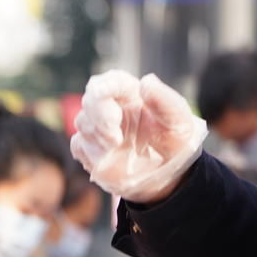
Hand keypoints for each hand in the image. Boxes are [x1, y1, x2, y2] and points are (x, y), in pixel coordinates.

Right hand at [70, 70, 207, 203]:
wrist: (169, 174)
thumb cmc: (175, 141)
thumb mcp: (178, 119)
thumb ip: (164, 99)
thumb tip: (145, 81)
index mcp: (131, 95)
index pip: (111, 81)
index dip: (104, 85)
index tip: (102, 93)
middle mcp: (112, 109)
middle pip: (91, 99)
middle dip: (99, 113)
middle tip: (114, 131)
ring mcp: (100, 130)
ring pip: (82, 121)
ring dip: (97, 133)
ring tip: (116, 145)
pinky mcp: (92, 151)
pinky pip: (78, 145)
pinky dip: (89, 149)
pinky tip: (106, 156)